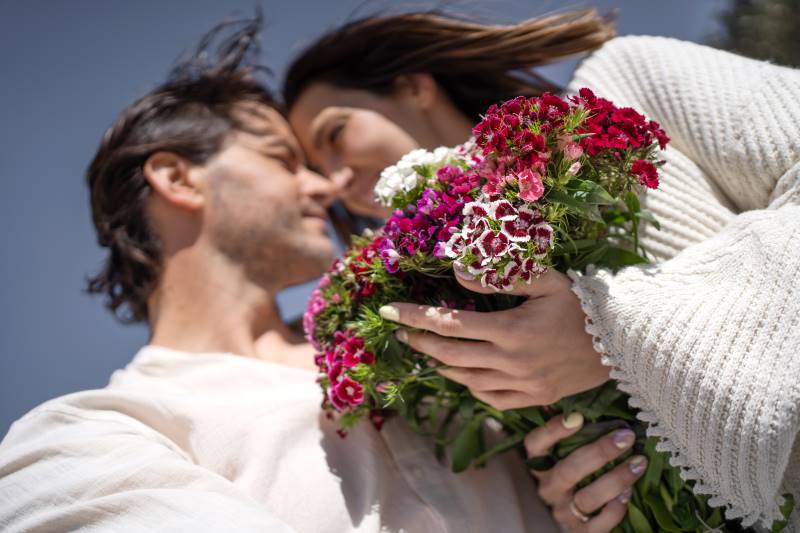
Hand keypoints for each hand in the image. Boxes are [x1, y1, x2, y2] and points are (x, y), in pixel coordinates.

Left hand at [379, 269, 607, 409]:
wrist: (624, 342)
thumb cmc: (583, 304)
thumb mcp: (545, 279)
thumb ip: (500, 275)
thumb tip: (457, 273)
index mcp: (510, 329)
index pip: (448, 323)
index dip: (413, 317)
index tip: (387, 312)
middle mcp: (511, 362)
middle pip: (449, 354)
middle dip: (419, 342)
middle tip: (401, 332)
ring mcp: (522, 385)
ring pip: (466, 380)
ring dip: (441, 364)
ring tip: (427, 351)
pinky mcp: (535, 399)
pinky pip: (491, 399)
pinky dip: (470, 387)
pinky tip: (463, 375)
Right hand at [527, 414, 646, 531]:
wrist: (579, 511)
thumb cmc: (580, 466)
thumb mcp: (571, 447)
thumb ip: (579, 428)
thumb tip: (595, 398)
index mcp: (539, 462)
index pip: (535, 444)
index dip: (554, 430)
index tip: (579, 416)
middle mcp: (547, 487)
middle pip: (568, 470)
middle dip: (600, 452)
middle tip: (626, 437)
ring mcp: (563, 510)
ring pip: (587, 497)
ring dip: (616, 478)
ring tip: (638, 463)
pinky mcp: (581, 531)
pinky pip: (598, 524)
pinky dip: (615, 509)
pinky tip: (629, 493)